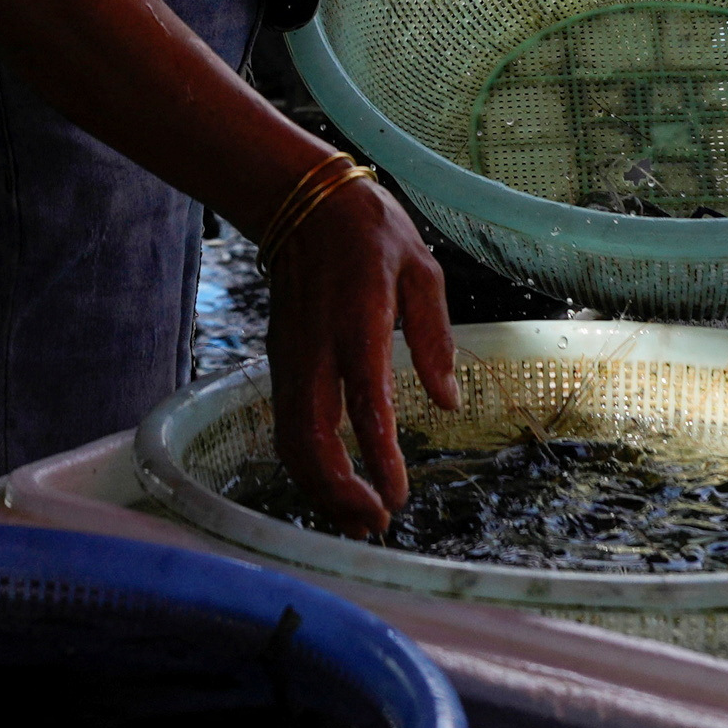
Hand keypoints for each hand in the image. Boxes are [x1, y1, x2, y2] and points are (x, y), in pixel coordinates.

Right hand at [264, 168, 460, 534]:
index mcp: (358, 322)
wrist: (302, 203)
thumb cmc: (371, 233)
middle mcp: (315, 349)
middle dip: (338, 491)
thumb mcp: (422, 270)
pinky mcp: (280, 365)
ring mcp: (290, 359)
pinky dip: (306, 467)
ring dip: (318, 489)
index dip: (378, 454)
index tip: (397, 496)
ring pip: (290, 440)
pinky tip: (334, 489)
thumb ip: (434, 338)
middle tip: (376, 524)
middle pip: (311, 436)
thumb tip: (448, 401)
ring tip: (358, 521)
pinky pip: (286, 427)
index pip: (364, 400)